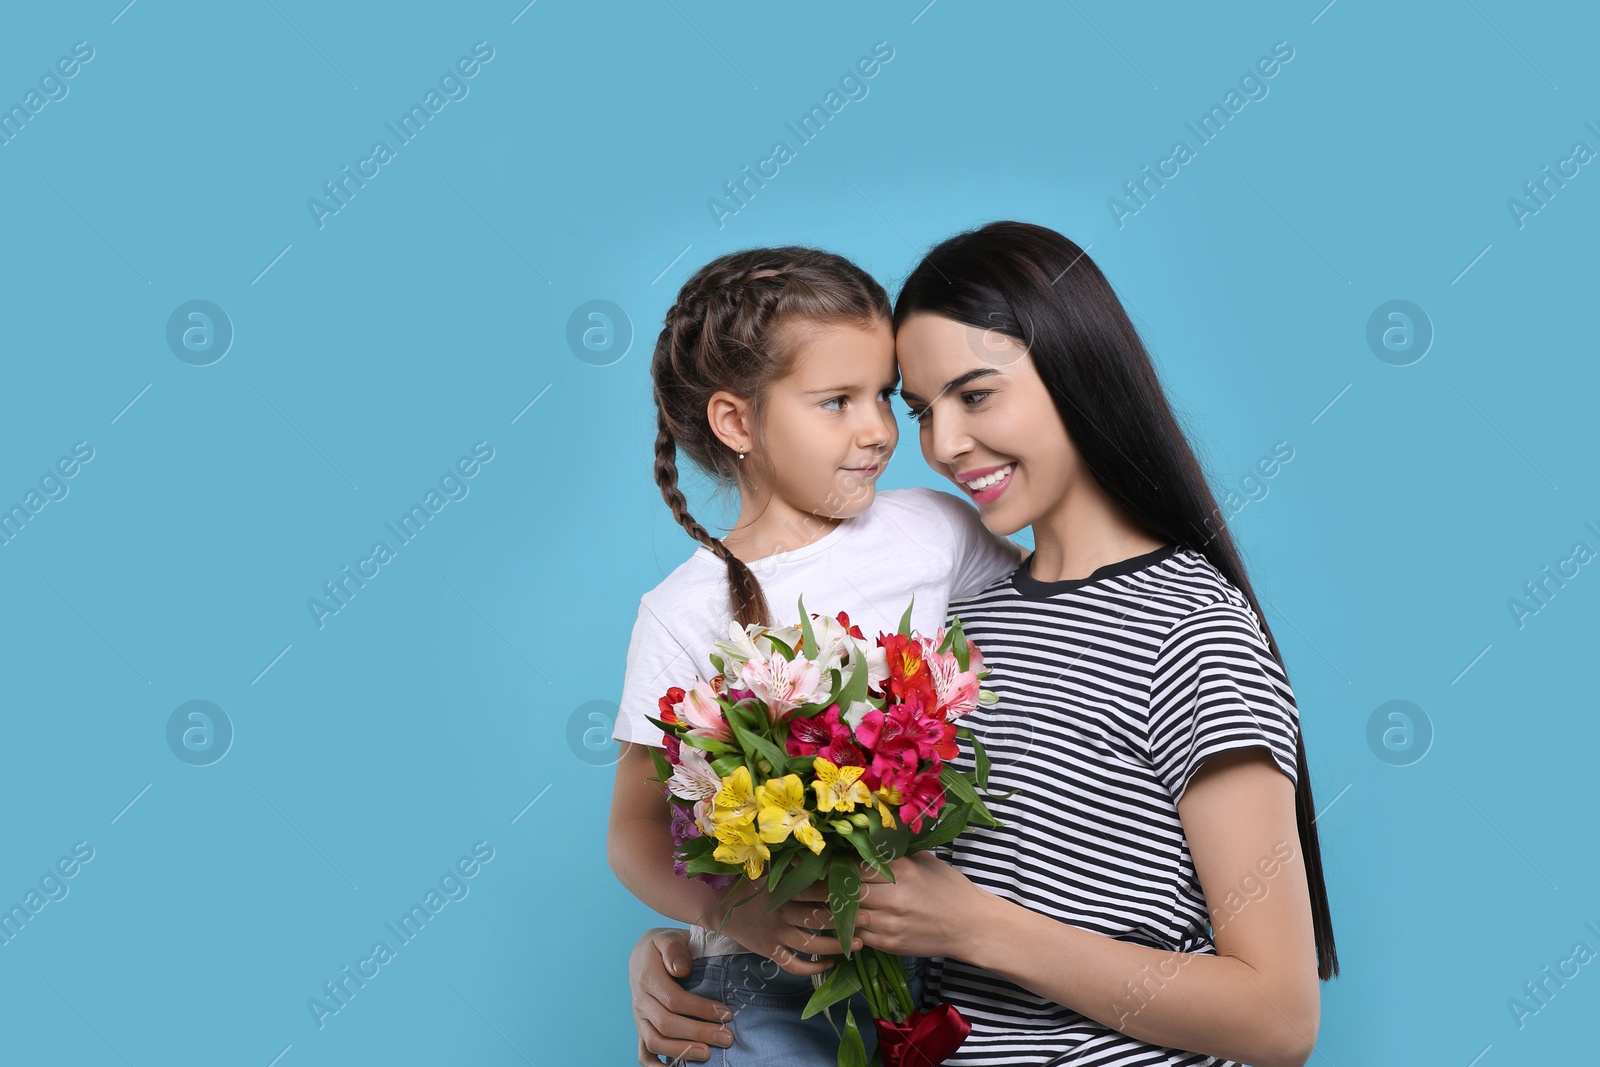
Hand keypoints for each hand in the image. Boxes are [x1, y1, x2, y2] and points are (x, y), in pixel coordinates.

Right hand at [629, 927, 732, 1064]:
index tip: (727, 1014)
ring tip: (708, 1055)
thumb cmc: (665, 946)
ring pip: (655, 1042)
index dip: (701, 1010)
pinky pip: (644, 1054)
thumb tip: (681, 969)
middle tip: (727, 1038)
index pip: (674, 1000)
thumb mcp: (668, 937)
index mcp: (647, 977)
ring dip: (682, 1051)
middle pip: (666, 1024)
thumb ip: (674, 949)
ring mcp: (639, 1018)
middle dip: (699, 1033)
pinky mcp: (642, 1029)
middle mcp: (640, 1000)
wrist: (644, 954)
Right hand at [711, 877, 863, 975]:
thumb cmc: (750, 886)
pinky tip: (829, 964)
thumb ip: (792, 867)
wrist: (719, 909)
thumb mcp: (768, 871)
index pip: (817, 890)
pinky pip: (793, 964)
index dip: (841, 890)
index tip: (864, 891)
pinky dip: (812, 968)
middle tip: (869, 920)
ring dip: (836, 946)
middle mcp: (780, 912)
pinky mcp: (770, 951)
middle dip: (846, 920)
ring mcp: (775, 934)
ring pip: (811, 944)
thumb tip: (824, 854)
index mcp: (782, 890)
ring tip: (857, 944)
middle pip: (818, 918)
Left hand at [782, 852, 987, 958]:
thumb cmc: (948, 887)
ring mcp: (889, 924)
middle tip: (791, 880)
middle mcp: (891, 897)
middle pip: (841, 891)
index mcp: (900, 871)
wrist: (972, 926)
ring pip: (843, 916)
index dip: (826, 862)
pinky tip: (828, 921)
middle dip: (814, 887)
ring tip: (800, 901)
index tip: (805, 856)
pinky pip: (856, 935)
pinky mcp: (888, 944)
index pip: (852, 864)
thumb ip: (893, 853)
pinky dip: (842, 927)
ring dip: (822, 909)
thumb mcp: (923, 861)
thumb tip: (862, 837)